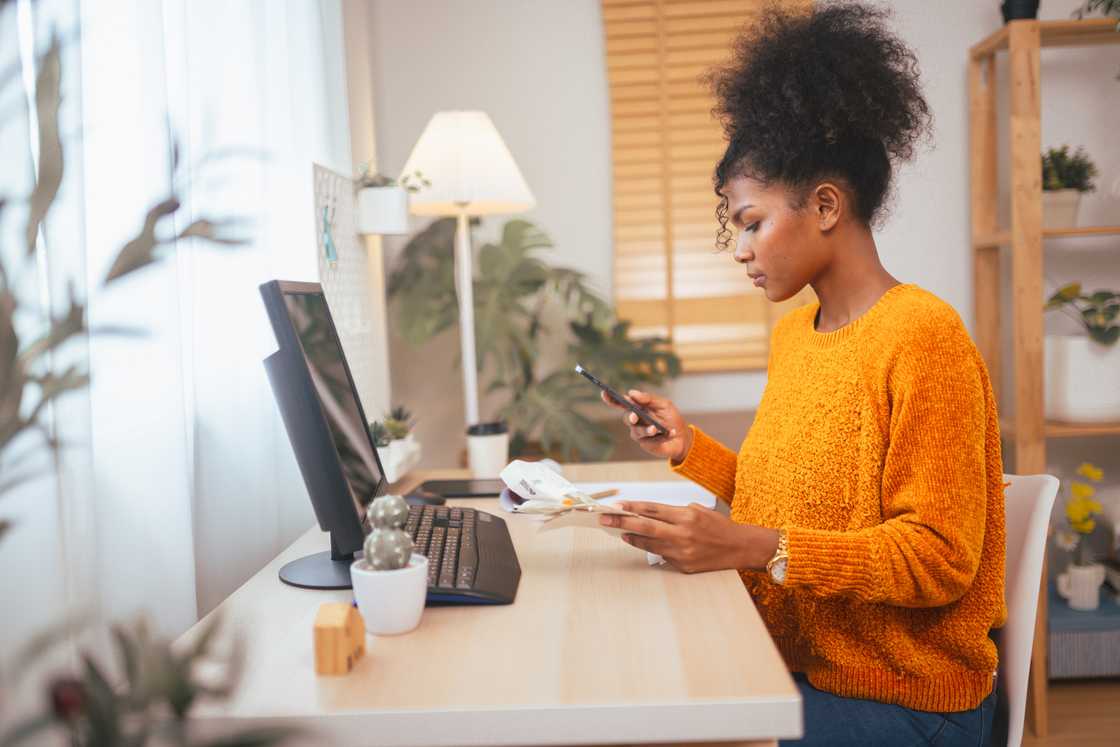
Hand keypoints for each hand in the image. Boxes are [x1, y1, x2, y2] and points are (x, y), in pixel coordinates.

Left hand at [598, 501, 779, 573]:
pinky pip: (662, 555)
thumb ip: (673, 513)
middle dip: (622, 523)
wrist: (739, 547)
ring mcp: (682, 552)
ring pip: (650, 544)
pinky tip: (642, 544)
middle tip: (605, 519)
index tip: (616, 505)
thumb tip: (647, 514)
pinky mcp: (683, 566)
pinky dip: (651, 549)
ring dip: (633, 538)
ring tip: (622, 532)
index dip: (632, 507)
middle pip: (645, 527)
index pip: (652, 510)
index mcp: (687, 516)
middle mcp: (683, 534)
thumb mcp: (697, 510)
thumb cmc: (717, 526)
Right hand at [600, 389, 691, 462]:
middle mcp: (636, 420)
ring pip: (636, 430)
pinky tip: (669, 433)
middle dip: (630, 417)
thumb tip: (631, 393)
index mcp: (638, 408)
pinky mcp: (644, 443)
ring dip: (646, 429)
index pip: (621, 403)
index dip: (611, 399)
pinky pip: (648, 440)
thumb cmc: (671, 418)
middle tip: (635, 417)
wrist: (682, 437)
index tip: (604, 393)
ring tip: (656, 429)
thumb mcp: (664, 404)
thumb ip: (648, 398)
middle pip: (626, 418)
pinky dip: (660, 436)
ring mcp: (638, 433)